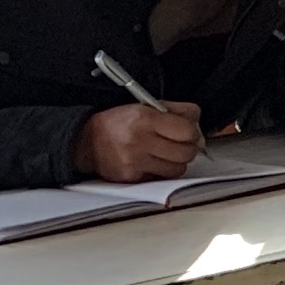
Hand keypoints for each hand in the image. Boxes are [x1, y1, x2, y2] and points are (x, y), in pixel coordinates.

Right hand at [73, 101, 201, 181]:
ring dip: (176, 162)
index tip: (187, 131)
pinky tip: (152, 162)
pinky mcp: (131, 177)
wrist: (86, 141)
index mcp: (144, 119)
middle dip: (188, 148)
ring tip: (165, 153)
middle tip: (179, 144)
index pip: (187, 131)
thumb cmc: (119, 123)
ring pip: (178, 169)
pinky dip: (161, 171)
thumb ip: (175, 110)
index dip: (191, 132)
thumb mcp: (145, 106)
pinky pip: (161, 178)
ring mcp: (134, 161)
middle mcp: (138, 141)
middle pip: (186, 153)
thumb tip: (197, 122)